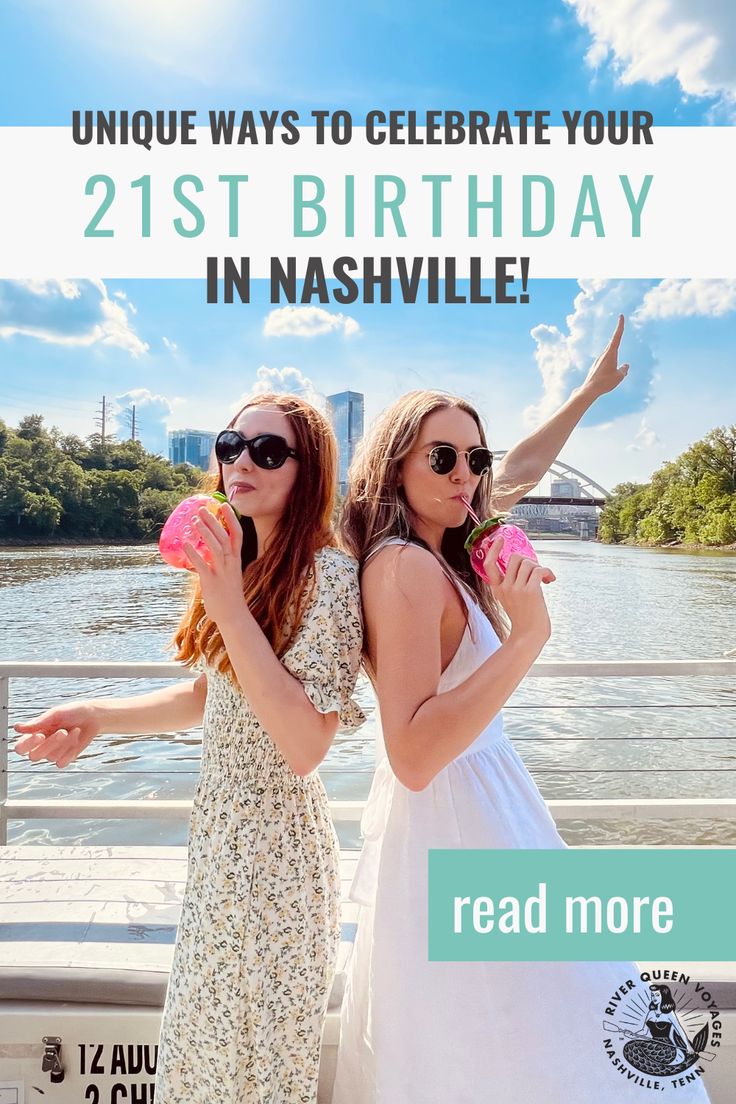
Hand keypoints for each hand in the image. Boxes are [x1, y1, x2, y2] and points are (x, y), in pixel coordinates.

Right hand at [14, 702, 101, 768]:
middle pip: (34, 757)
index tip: (40, 734)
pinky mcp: (64, 758)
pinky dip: (69, 752)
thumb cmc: (71, 713)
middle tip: (62, 731)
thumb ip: (38, 723)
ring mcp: (52, 754)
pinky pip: (61, 763)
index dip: (28, 744)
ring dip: (64, 743)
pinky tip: (76, 739)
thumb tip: (16, 728)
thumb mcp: (55, 714)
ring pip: (50, 757)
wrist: (92, 717)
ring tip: (74, 730)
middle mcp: (40, 746)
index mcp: (34, 734)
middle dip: (49, 744)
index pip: (20, 748)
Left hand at [184, 502, 245, 627]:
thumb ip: (220, 563)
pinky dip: (194, 553)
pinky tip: (186, 544)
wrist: (233, 616)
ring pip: (216, 548)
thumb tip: (205, 553)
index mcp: (236, 560)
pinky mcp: (211, 582)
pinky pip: (202, 565)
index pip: (237, 535)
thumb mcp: (229, 574)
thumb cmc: (229, 595)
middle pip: (224, 537)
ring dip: (205, 533)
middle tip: (201, 509)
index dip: (231, 519)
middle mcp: (231, 564)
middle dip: (214, 521)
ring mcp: (222, 572)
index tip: (224, 506)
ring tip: (194, 521)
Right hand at [482, 535, 552, 643]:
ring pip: (528, 563)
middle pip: (515, 558)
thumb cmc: (524, 618)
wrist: (529, 635)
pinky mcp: (530, 591)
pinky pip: (539, 570)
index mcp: (498, 589)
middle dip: (529, 560)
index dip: (494, 550)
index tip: (499, 539)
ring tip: (544, 579)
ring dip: (539, 567)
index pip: (489, 564)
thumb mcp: (510, 600)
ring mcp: (517, 589)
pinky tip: (550, 580)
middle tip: (536, 572)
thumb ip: (511, 585)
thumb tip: (525, 566)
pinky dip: (547, 572)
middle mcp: (505, 587)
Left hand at [577, 314, 629, 398]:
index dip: (620, 326)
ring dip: (614, 357)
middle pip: (613, 343)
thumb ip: (624, 370)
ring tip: (614, 367)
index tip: (621, 316)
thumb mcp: (619, 376)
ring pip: (609, 355)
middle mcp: (603, 355)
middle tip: (621, 324)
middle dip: (618, 336)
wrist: (589, 390)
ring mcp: (598, 360)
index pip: (617, 337)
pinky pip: (605, 363)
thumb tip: (626, 366)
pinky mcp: (595, 367)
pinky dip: (610, 365)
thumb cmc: (605, 382)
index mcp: (610, 353)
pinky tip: (608, 376)